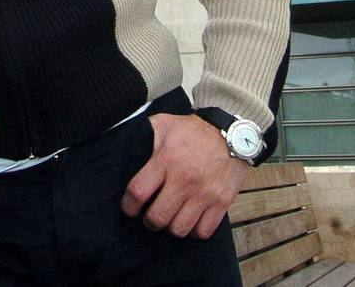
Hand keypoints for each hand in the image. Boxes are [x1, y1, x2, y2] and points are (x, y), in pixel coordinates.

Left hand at [121, 112, 248, 238]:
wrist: (231, 133)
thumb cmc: (193, 130)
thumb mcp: (164, 123)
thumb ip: (143, 134)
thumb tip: (123, 145)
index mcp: (166, 159)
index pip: (138, 192)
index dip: (129, 206)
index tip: (129, 208)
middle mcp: (184, 179)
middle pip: (157, 217)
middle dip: (149, 221)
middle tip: (149, 216)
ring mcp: (204, 193)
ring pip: (179, 228)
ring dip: (171, 227)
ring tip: (170, 218)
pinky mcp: (221, 202)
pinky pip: (203, 231)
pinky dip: (194, 230)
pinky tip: (190, 220)